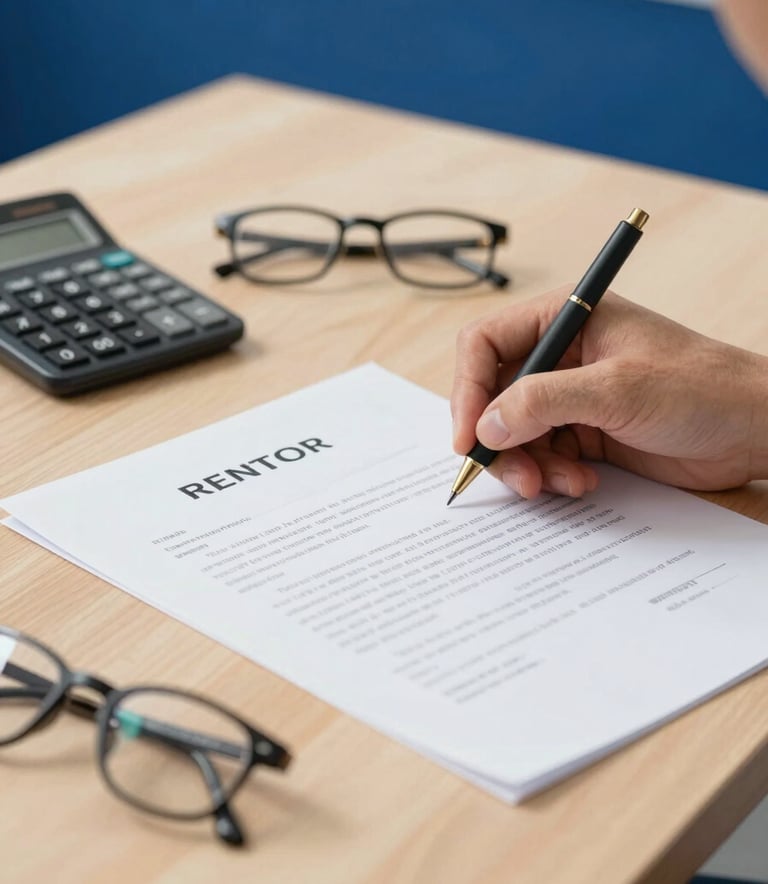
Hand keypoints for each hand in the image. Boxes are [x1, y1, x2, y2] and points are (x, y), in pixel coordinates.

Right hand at [451, 287, 767, 497]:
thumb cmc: (700, 387)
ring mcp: (571, 396)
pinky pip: (543, 456)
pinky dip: (552, 475)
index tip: (468, 437)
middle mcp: (560, 356)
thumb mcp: (617, 388)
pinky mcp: (585, 432)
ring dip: (528, 465)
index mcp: (564, 319)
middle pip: (494, 396)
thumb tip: (486, 426)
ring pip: (515, 433)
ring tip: (558, 485)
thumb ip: (543, 401)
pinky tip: (582, 484)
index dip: (468, 390)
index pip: (486, 345)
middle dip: (499, 440)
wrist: (753, 429)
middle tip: (516, 477)